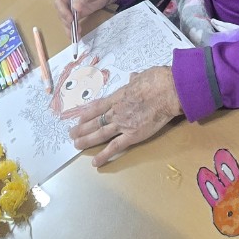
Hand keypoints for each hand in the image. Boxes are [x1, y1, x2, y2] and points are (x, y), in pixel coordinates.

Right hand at [54, 0, 124, 33]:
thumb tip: (75, 8)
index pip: (59, 2)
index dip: (63, 11)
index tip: (70, 18)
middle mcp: (65, 0)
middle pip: (61, 13)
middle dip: (67, 22)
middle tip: (74, 28)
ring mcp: (69, 9)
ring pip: (65, 20)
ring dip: (69, 28)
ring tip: (76, 35)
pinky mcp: (75, 15)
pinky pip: (71, 23)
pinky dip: (73, 30)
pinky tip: (76, 36)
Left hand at [63, 65, 181, 167]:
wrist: (167, 91)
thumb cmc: (156, 80)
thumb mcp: (142, 76)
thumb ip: (135, 79)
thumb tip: (134, 77)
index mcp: (118, 96)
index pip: (97, 107)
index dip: (86, 114)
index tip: (78, 119)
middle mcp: (116, 111)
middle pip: (95, 121)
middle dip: (82, 128)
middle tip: (71, 134)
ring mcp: (122, 124)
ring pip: (100, 134)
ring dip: (86, 140)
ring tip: (76, 145)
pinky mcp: (132, 135)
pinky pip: (115, 147)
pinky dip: (104, 155)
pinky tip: (95, 162)